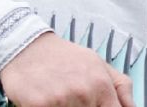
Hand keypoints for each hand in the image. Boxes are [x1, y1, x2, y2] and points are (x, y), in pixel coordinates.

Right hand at [0, 32, 134, 106]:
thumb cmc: (64, 57)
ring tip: (61, 98)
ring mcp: (61, 100)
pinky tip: (47, 100)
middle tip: (75, 100)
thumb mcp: (97, 64)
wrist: (27, 46)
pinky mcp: (38, 105)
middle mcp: (83, 93)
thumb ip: (120, 87)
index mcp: (101, 85)